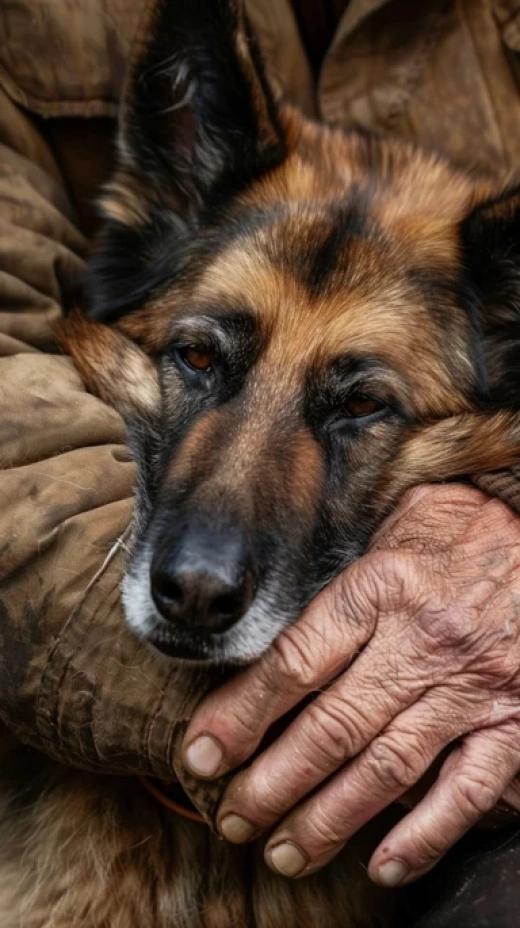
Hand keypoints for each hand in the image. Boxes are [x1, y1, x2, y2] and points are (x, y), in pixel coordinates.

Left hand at [182, 484, 519, 885]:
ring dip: (328, 819)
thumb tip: (268, 646)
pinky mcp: (514, 718)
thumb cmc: (455, 533)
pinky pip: (466, 789)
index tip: (203, 754)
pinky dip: (424, 835)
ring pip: (386, 768)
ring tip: (285, 851)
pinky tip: (382, 863)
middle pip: (331, 726)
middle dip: (272, 783)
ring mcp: (470, 685)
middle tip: (233, 818)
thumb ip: (337, 589)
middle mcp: (423, 640)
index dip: (241, 716)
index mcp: (381, 587)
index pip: (295, 663)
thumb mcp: (389, 531)